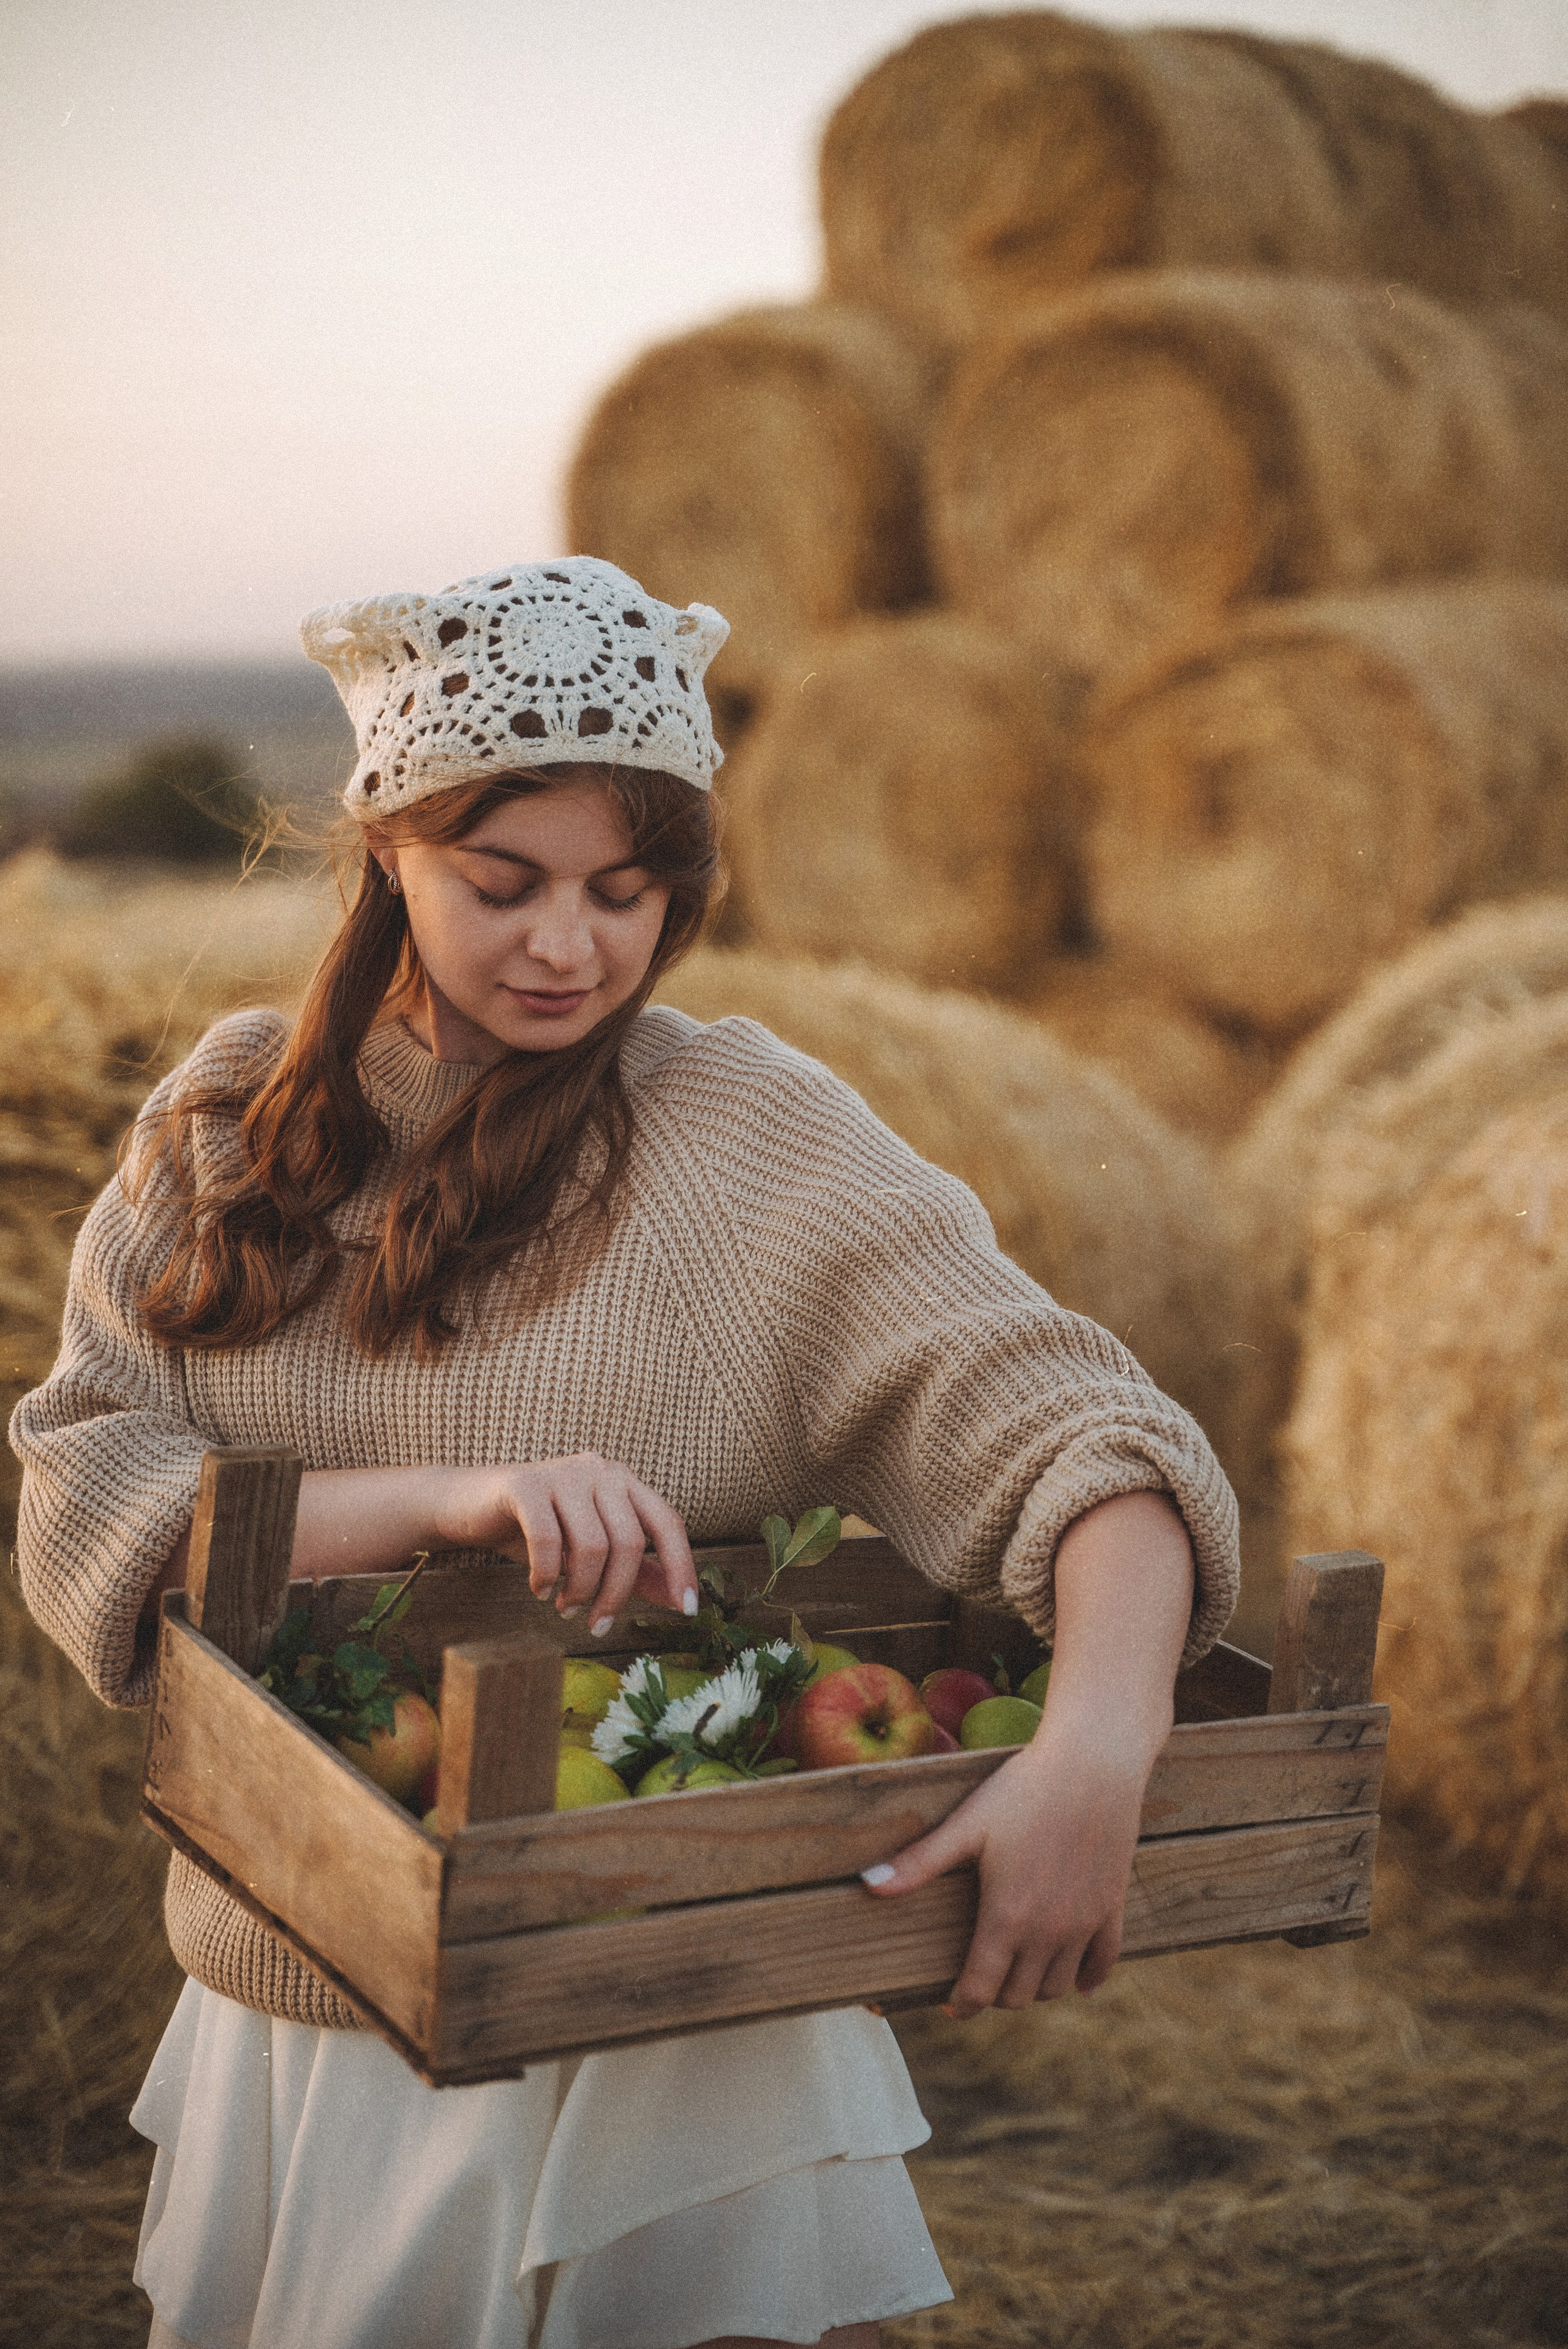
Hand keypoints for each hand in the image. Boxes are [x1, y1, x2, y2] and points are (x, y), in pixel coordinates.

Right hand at [438, 1453, 697, 1633]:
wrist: (472, 1506)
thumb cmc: (539, 1530)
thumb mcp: (591, 1552)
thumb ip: (637, 1571)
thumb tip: (681, 1602)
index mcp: (624, 1481)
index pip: (668, 1522)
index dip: (682, 1566)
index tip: (689, 1611)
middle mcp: (600, 1469)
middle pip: (630, 1542)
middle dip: (616, 1594)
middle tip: (596, 1624)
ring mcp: (563, 1472)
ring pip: (591, 1546)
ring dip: (580, 1590)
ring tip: (565, 1607)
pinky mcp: (525, 1483)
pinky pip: (548, 1541)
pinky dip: (547, 1575)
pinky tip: (539, 1588)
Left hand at [862, 1724, 1145, 2012]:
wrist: (1093, 1765)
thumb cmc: (1023, 1790)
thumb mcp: (967, 1825)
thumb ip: (920, 1862)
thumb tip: (867, 1884)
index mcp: (1006, 1918)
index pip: (980, 1990)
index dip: (961, 2004)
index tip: (950, 2003)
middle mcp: (1048, 1932)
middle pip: (1019, 1997)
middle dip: (995, 1995)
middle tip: (981, 1976)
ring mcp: (1084, 1924)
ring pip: (1057, 1986)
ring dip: (1035, 1986)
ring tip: (1017, 1968)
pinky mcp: (1111, 1908)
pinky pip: (1103, 1963)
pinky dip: (1087, 1977)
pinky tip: (1076, 1979)